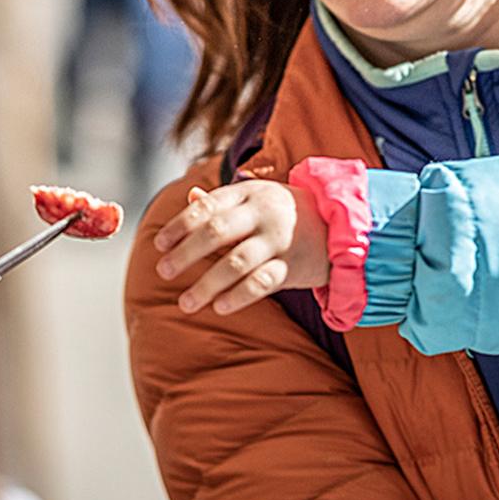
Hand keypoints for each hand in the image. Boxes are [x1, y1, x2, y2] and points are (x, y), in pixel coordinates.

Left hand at [153, 181, 329, 315]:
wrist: (339, 225)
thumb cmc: (284, 213)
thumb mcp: (256, 199)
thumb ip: (222, 202)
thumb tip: (188, 198)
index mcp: (249, 192)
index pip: (207, 207)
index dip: (179, 225)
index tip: (158, 245)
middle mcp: (263, 212)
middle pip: (217, 232)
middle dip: (186, 253)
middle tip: (163, 271)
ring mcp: (279, 239)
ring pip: (236, 262)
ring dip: (207, 284)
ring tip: (186, 303)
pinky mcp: (293, 265)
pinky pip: (261, 282)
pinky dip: (239, 296)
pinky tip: (219, 307)